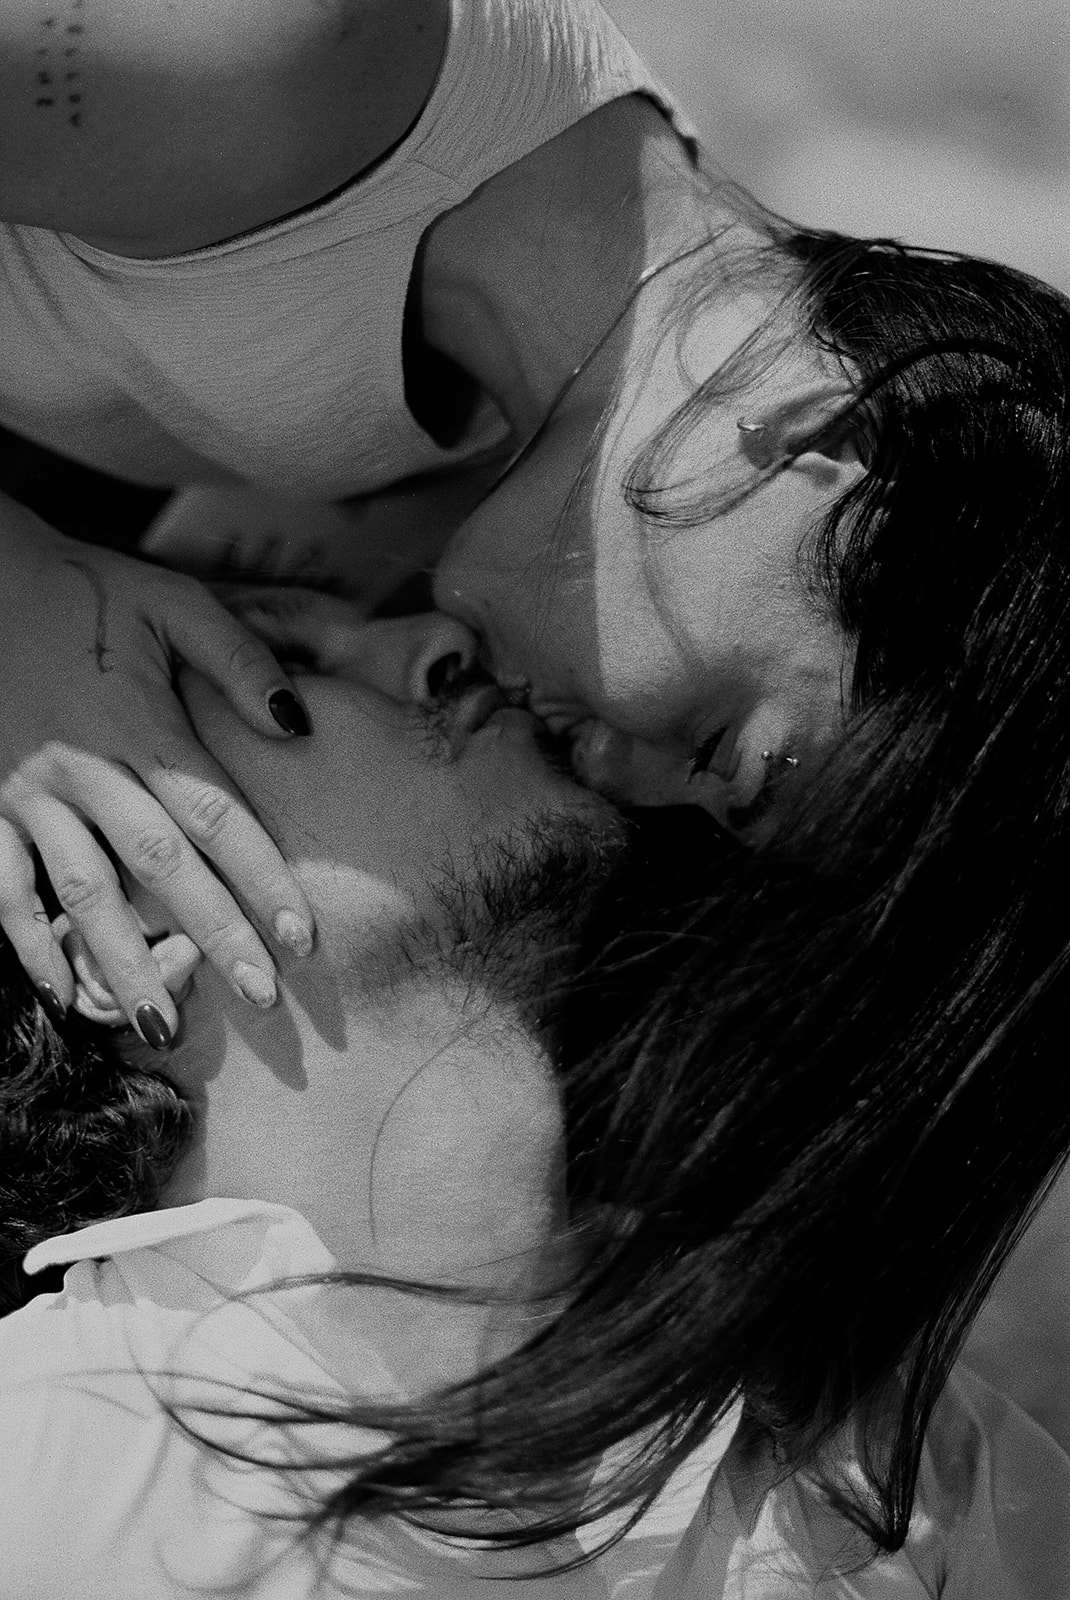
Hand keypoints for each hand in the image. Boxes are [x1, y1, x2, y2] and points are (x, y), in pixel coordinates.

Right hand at [0, 497, 315, 1046]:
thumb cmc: (86, 591)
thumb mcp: (172, 601)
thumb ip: (238, 659)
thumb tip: (297, 725)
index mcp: (140, 725)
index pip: (216, 817)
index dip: (263, 880)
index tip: (303, 940)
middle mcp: (85, 771)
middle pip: (161, 869)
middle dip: (215, 938)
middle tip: (263, 1001)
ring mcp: (26, 796)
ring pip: (82, 894)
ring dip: (124, 963)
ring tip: (164, 1027)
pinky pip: (3, 890)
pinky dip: (29, 946)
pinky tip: (63, 993)